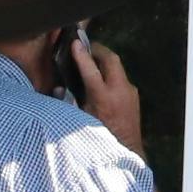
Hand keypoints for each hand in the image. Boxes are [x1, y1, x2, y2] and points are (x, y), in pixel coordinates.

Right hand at [70, 35, 146, 155]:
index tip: (75, 43)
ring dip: (105, 60)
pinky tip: (103, 79)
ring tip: (92, 60)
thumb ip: (69, 102)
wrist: (127, 148)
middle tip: (86, 46)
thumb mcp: (80, 120)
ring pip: (118, 67)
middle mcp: (119, 90)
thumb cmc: (99, 135)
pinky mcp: (134, 94)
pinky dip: (111, 73)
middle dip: (98, 49)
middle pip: (111, 59)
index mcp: (103, 97)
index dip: (82, 54)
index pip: (91, 69)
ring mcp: (130, 91)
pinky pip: (121, 77)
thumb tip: (58, 88)